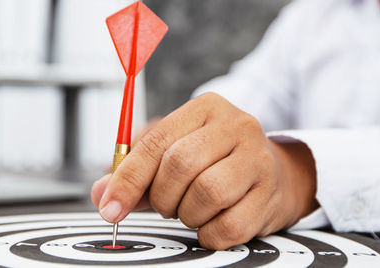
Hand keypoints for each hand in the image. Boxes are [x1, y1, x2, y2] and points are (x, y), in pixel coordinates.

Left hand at [91, 92, 318, 249]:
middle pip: (181, 164)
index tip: (110, 207)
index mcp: (206, 109)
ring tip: (191, 211)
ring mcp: (258, 160)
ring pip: (208, 193)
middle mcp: (237, 127)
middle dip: (162, 197)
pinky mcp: (270, 195)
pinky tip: (211, 224)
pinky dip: (210, 234)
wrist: (277, 177)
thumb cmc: (216, 163)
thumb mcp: (175, 154)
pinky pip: (229, 225)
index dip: (128, 179)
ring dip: (188, 215)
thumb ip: (136, 174)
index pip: (157, 141)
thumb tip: (101, 194)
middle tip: (166, 205)